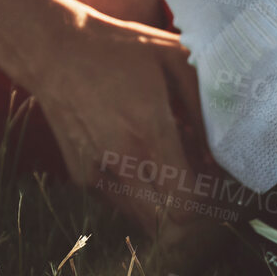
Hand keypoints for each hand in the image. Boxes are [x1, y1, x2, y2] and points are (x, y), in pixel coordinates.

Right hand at [24, 6, 221, 239]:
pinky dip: (139, 192)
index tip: (214, 177)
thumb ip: (204, 103)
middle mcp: (121, 160)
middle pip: (167, 225)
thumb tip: (222, 146)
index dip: (208, 199)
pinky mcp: (81, 176)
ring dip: (164, 204)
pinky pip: (121, 202)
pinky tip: (142, 159)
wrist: (54, 51)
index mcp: (149, 132)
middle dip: (189, 209)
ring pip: (143, 220)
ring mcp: (98, 173)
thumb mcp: (175, 59)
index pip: (185, 205)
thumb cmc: (120, 50)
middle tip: (198, 178)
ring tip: (170, 166)